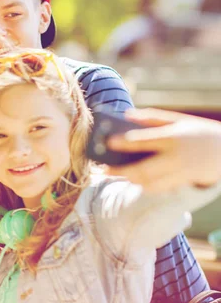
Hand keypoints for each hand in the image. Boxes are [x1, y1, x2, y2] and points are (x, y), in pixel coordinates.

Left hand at [106, 108, 220, 191]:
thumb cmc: (198, 131)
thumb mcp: (179, 120)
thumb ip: (152, 118)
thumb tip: (126, 115)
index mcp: (173, 137)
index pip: (144, 141)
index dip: (125, 142)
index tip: (108, 142)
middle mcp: (176, 157)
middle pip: (144, 168)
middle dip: (122, 170)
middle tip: (104, 170)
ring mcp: (180, 172)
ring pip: (150, 182)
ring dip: (131, 179)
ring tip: (116, 174)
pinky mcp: (183, 182)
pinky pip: (160, 188)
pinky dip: (144, 185)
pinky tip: (133, 180)